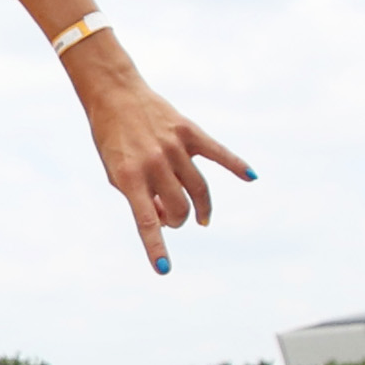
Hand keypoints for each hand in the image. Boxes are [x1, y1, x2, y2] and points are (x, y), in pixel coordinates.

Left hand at [78, 58, 251, 273]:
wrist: (115, 96)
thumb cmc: (112, 140)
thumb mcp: (115, 173)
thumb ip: (139, 197)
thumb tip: (166, 216)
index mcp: (130, 176)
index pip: (145, 221)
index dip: (155, 246)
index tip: (164, 268)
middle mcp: (154, 163)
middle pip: (180, 208)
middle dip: (177, 220)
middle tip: (172, 216)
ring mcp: (174, 147)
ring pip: (199, 190)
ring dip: (200, 209)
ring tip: (199, 217)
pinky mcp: (189, 132)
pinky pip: (218, 153)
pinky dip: (236, 165)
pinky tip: (251, 177)